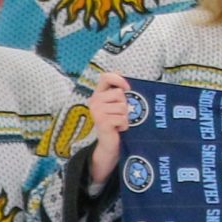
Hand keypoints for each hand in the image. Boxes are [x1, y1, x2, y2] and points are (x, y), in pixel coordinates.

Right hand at [85, 71, 131, 185]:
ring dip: (125, 117)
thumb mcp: (116, 105)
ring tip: (118, 123)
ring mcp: (97, 111)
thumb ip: (118, 92)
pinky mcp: (102, 121)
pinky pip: (122, 118)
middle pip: (119, 94)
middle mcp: (94, 101)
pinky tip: (118, 129)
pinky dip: (124, 125)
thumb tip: (123, 77)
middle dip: (125, 105)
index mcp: (98, 94)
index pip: (106, 77)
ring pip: (123, 107)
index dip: (118, 79)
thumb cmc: (115, 123)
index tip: (127, 87)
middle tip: (119, 115)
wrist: (109, 144)